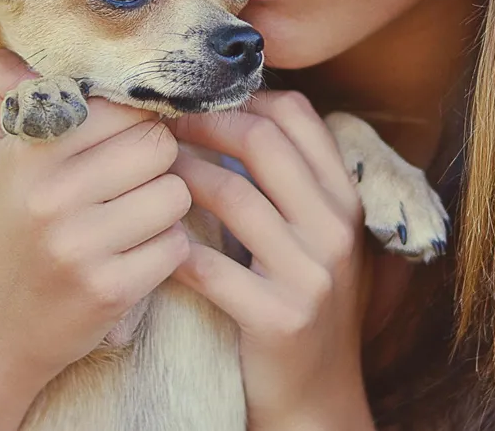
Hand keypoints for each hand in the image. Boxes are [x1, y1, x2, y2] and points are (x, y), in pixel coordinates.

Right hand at [0, 48, 192, 389]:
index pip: (123, 106)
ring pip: (175, 194)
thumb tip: (18, 31)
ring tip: (131, 213)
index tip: (125, 134)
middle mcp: (50, 195)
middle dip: (155, 159)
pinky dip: (164, 249)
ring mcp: (79, 246)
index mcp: (27, 150)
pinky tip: (133, 253)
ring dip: (164, 203)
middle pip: (158, 145)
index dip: (134, 117)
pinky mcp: (108, 290)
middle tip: (132, 176)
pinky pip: (175, 246)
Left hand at [169, 91, 376, 429]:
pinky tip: (152, 236)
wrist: (318, 398)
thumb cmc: (303, 304)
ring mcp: (310, 275)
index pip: (299, 115)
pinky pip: (209, 267)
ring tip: (149, 174)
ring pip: (232, 196)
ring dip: (180, 177)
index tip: (200, 102)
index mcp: (345, 200)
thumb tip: (230, 113)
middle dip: (203, 124)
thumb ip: (290, 183)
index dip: (243, 97)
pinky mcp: (277, 318)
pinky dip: (173, 246)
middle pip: (263, 142)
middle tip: (163, 127)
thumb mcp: (317, 238)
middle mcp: (335, 230)